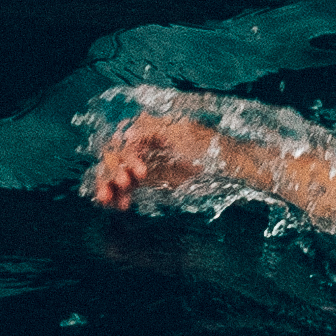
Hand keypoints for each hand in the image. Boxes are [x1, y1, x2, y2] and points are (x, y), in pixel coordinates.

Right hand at [88, 113, 232, 210]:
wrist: (227, 165)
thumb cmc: (206, 145)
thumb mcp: (180, 132)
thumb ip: (151, 130)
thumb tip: (126, 134)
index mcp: (145, 130)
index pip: (120, 142)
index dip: (123, 157)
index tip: (137, 173)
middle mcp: (140, 146)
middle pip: (114, 159)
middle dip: (112, 172)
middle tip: (123, 185)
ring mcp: (144, 163)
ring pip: (116, 174)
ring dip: (109, 186)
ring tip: (111, 201)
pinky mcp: (150, 181)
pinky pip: (127, 188)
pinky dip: (120, 196)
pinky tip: (120, 206)